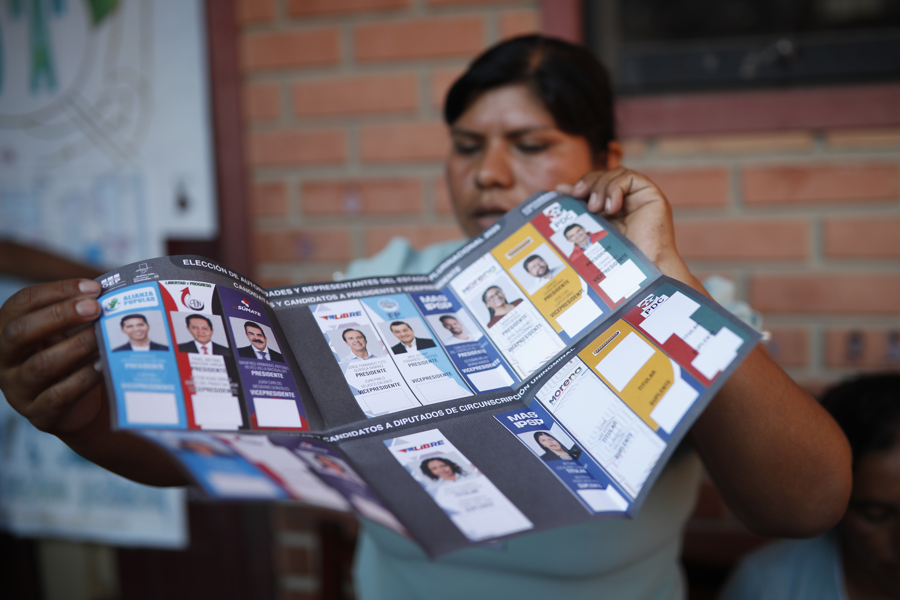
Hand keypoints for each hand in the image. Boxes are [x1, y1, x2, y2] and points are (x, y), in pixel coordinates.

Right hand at [0, 279, 105, 435]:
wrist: (76, 407)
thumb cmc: (70, 358)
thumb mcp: (66, 333)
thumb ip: (78, 314)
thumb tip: (109, 293)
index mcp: (6, 330)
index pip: (22, 303)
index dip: (56, 291)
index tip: (93, 288)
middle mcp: (4, 359)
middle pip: (21, 332)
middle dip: (60, 315)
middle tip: (96, 308)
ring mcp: (18, 389)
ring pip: (42, 364)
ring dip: (77, 346)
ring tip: (103, 335)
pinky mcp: (39, 414)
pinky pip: (60, 394)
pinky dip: (84, 378)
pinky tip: (103, 364)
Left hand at [558, 167, 691, 283]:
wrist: (638, 274)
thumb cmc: (614, 260)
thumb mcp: (591, 228)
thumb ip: (579, 209)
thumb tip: (559, 188)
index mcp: (611, 209)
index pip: (594, 185)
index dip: (580, 185)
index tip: (563, 192)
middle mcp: (626, 201)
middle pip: (605, 176)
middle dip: (589, 182)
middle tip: (578, 195)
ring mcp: (639, 198)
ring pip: (616, 173)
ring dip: (601, 186)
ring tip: (595, 208)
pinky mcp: (651, 195)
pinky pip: (630, 178)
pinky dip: (615, 188)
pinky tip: (612, 208)